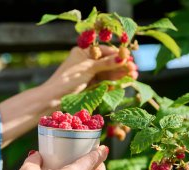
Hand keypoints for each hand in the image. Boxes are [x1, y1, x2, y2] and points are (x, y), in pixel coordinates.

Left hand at [0, 45, 137, 146]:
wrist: (53, 100)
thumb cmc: (67, 80)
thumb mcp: (88, 69)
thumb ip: (106, 63)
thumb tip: (122, 57)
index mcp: (83, 53)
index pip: (104, 51)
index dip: (118, 55)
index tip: (130, 59)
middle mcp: (86, 62)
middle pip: (107, 63)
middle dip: (121, 66)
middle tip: (135, 71)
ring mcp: (87, 75)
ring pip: (107, 74)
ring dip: (120, 75)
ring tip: (133, 77)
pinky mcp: (88, 86)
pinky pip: (103, 83)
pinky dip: (113, 83)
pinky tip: (123, 84)